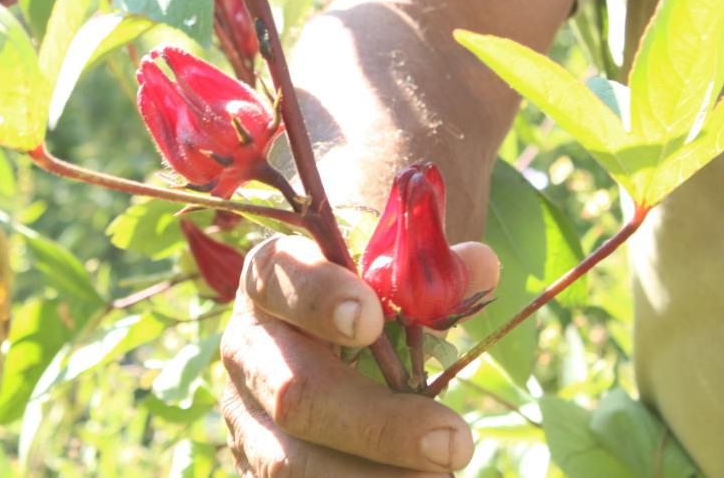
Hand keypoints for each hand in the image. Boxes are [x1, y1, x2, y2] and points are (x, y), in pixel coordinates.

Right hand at [220, 235, 499, 475]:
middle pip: (295, 391)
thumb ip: (431, 274)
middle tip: (452, 442)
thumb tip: (479, 265)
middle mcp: (246, 348)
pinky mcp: (253, 468)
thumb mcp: (388, 283)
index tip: (372, 319)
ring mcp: (243, 417)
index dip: (318, 297)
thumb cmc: (362, 311)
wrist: (320, 359)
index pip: (278, 276)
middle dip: (377, 424)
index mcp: (269, 281)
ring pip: (289, 462)